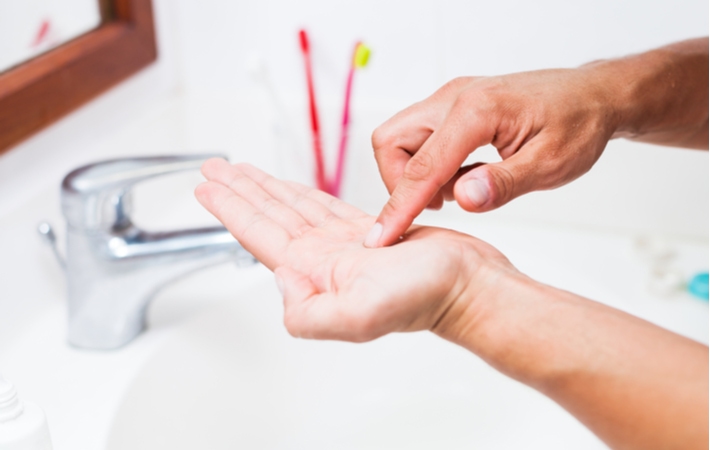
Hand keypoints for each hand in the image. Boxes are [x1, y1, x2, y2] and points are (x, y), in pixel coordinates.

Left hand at [195, 159, 516, 341]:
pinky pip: (325, 206)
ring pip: (294, 208)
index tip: (205, 187)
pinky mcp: (369, 232)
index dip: (229, 209)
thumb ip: (307, 311)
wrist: (468, 288)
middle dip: (239, 191)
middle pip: (269, 216)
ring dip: (266, 188)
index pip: (258, 234)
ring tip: (242, 172)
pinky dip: (303, 193)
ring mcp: (344, 246)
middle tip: (214, 169)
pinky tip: (291, 188)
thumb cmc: (427, 299)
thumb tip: (278, 278)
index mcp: (314, 272)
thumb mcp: (360, 316)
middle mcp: (323, 259)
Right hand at [367, 69, 617, 246]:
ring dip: (415, 174)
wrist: (591, 95)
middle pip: (391, 141)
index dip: (398, 207)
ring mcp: (450, 99)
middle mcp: (454, 97)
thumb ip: (504, 183)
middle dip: (398, 182)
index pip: (422, 166)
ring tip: (462, 189)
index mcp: (477, 110)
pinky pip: (419, 137)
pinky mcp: (452, 107)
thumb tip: (463, 200)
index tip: (380, 239)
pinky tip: (465, 176)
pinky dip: (428, 164)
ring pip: (399, 138)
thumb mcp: (551, 164)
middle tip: (439, 206)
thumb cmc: (576, 125)